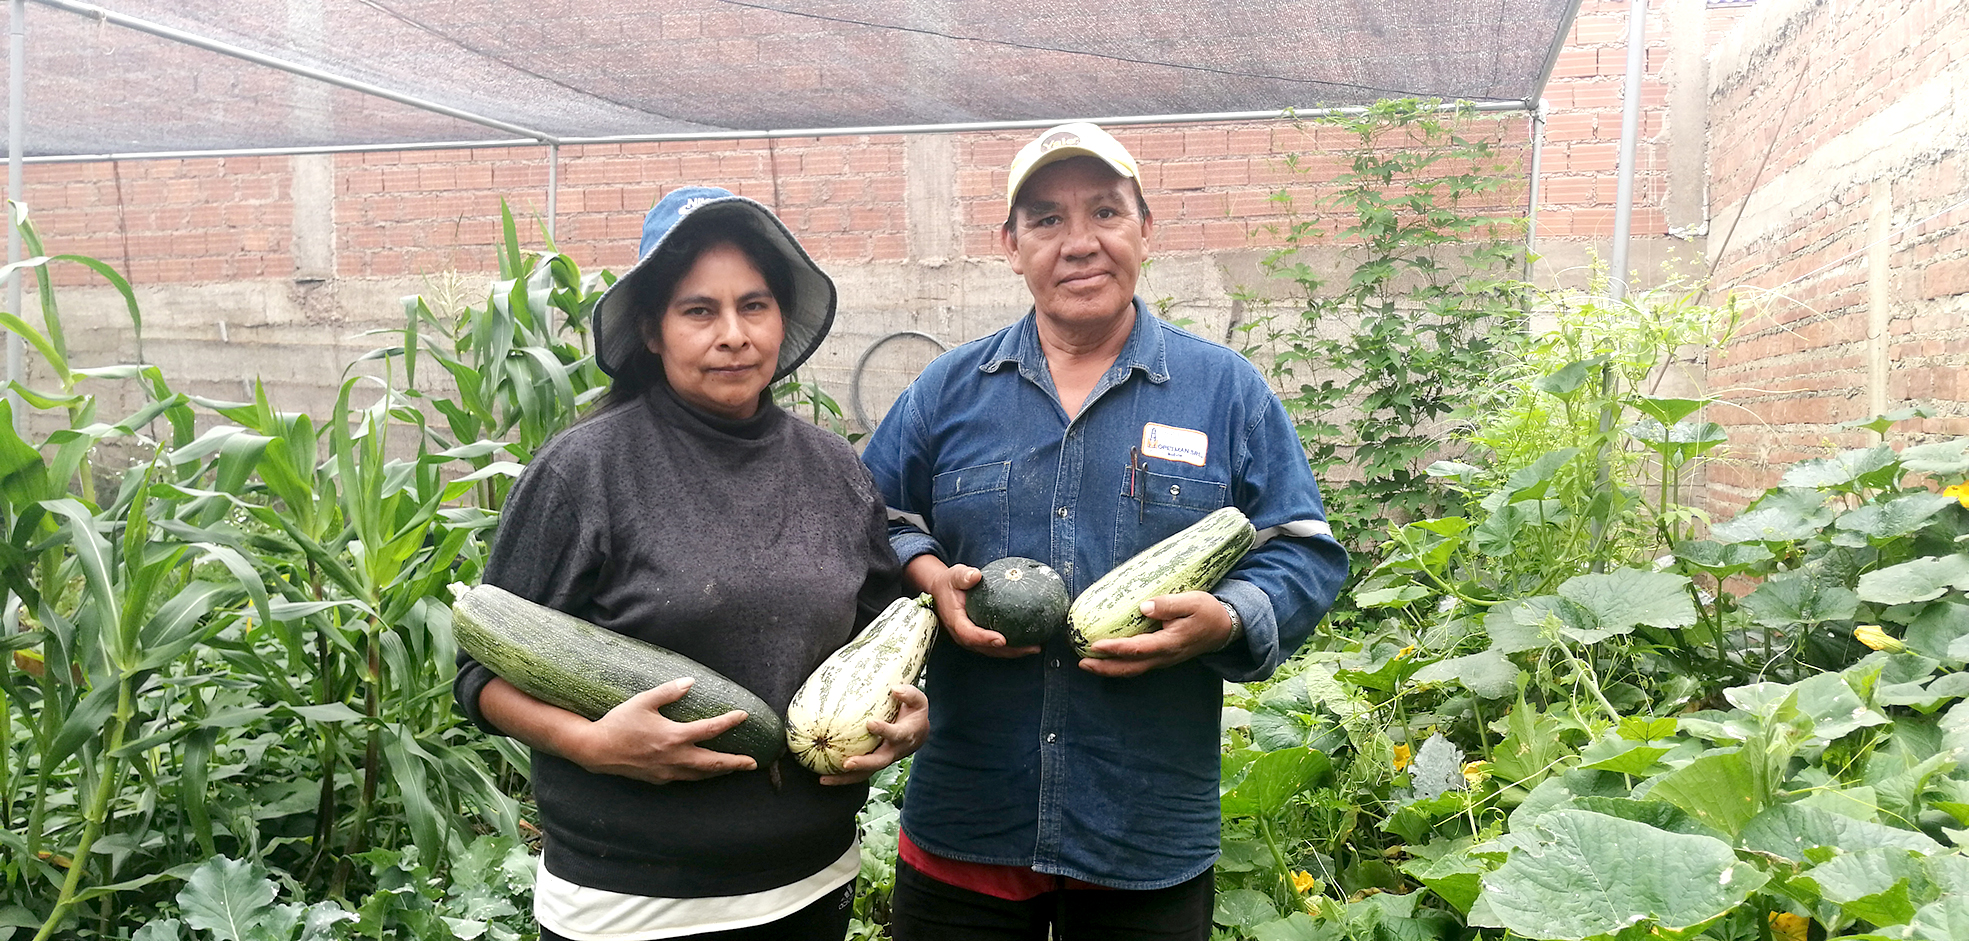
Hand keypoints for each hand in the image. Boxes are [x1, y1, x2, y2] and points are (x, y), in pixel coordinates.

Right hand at [570, 678, 759, 784]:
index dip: (729, 722)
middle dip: (735, 763)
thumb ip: (669, 691)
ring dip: (719, 771)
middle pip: (713, 762)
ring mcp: (667, 771)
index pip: (710, 729)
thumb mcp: (643, 701)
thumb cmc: (619, 723)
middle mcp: (674, 757)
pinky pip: (685, 778)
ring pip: (701, 774)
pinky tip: (703, 771)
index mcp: (673, 736)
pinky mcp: (659, 779)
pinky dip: (699, 775)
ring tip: (734, 768)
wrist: (596, 750)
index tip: (743, 716)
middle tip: (753, 763)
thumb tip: (690, 681)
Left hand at [821, 684, 929, 784]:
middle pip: (879, 761)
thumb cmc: (914, 714)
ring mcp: (883, 759)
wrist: (918, 734)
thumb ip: (909, 694)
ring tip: (825, 779)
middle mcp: (894, 751)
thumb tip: (895, 689)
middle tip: (847, 763)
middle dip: (863, 763)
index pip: (896, 734)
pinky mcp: (873, 764)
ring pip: (866, 773)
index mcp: (906, 735)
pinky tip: (823, 777)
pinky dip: (841, 778)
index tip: (870, 723)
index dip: (884, 730)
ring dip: (846, 778)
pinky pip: (857, 774)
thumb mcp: (918, 701)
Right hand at [906, 555, 1040, 658]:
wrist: (942, 591)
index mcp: (955, 621)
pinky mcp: (978, 638)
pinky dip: (1012, 646)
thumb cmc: (950, 583)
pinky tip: (1029, 640)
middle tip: (1031, 648)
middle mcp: (962, 635)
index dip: (985, 639)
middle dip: (1009, 651)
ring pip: (992, 651)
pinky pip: (995, 646)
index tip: (1002, 639)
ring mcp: (971, 639)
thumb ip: (963, 576)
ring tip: (1035, 647)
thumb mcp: (954, 575)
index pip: (969, 634)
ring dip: (1014, 652)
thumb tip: (976, 575)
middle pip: (986, 648)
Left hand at [1079, 590, 1234, 677]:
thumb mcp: (1192, 602)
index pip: (1138, 649)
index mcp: (1169, 643)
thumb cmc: (1207, 612)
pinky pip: (1137, 666)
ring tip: (1087, 664)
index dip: (1116, 648)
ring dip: (1109, 669)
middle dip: (1104, 667)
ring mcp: (1162, 660)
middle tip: (1081, 663)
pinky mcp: (1161, 657)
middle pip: (1130, 667)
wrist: (1223, 628)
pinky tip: (1107, 659)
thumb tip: (1143, 606)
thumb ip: (1168, 605)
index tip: (1096, 645)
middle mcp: (1164, 656)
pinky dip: (1119, 665)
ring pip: (1132, 669)